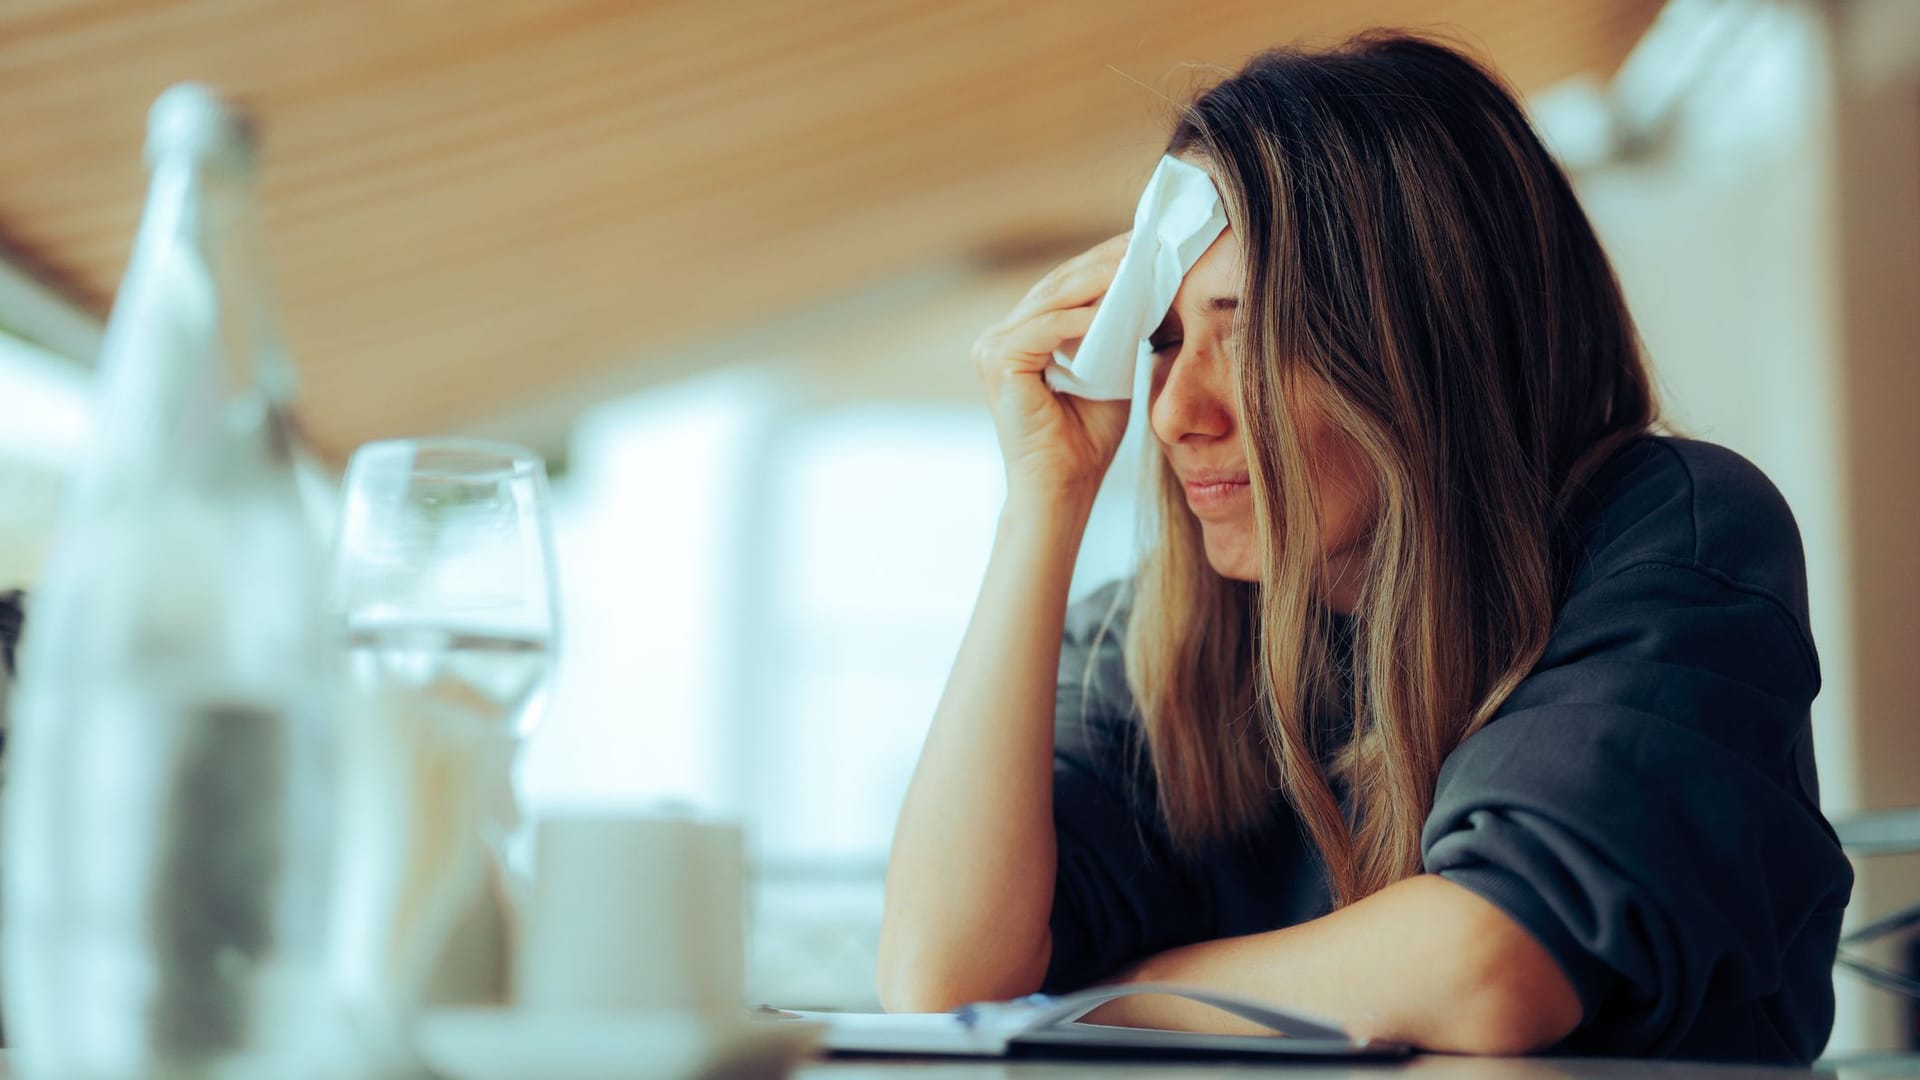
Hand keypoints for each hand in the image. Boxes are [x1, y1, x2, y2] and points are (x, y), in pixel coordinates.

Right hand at [972, 234, 1133, 503]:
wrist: (1064, 487)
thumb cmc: (1085, 439)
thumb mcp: (1108, 371)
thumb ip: (1113, 332)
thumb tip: (1142, 287)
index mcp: (1020, 337)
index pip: (1064, 288)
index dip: (1104, 264)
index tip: (1145, 244)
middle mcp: (999, 337)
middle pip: (1058, 286)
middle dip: (1105, 262)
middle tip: (1145, 240)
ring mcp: (992, 347)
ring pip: (1053, 299)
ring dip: (1099, 279)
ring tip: (1137, 263)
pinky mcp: (998, 361)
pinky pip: (1047, 327)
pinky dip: (1082, 316)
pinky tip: (1115, 303)